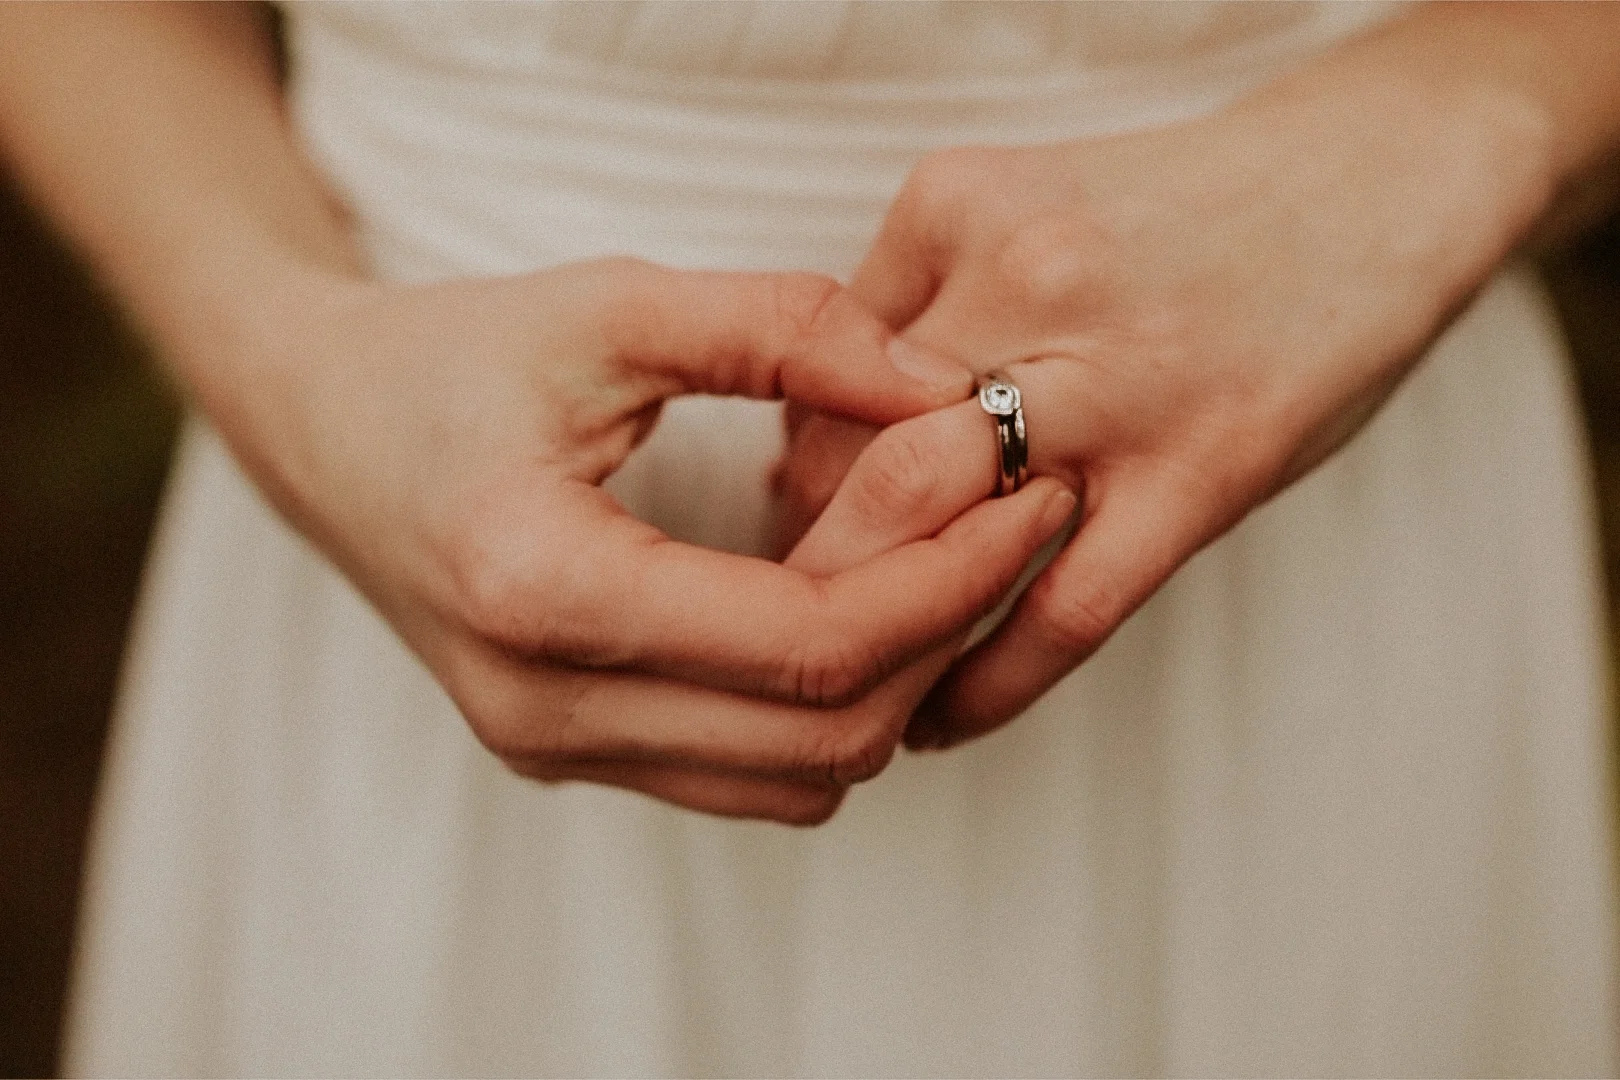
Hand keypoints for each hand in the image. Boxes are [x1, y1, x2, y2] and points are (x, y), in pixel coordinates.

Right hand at [223, 257, 1071, 820]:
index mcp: (539, 585)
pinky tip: (849, 593)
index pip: (811, 643)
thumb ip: (787, 328)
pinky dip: (830, 701)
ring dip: (896, 669)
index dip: (948, 572)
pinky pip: (752, 772)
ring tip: (926, 540)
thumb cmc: (454, 355)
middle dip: (943, 618)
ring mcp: (552, 747)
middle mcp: (542, 704)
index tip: (1027, 488)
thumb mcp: (614, 304)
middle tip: (1000, 501)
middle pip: (827, 728)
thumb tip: (948, 392)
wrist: (323, 429)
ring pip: (802, 774)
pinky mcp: (571, 753)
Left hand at [775, 87, 1543, 748]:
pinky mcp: (1200, 472)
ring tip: (862, 672)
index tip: (792, 513)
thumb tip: (803, 457)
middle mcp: (1024, 283)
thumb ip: (914, 316)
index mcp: (957, 210)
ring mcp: (1117, 382)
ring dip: (886, 623)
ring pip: (940, 533)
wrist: (1368, 187)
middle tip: (807, 609)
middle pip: (853, 454)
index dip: (793, 460)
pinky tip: (937, 723)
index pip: (813, 372)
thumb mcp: (1018, 210)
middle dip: (820, 550)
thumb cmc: (1174, 219)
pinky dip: (982, 685)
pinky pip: (1059, 610)